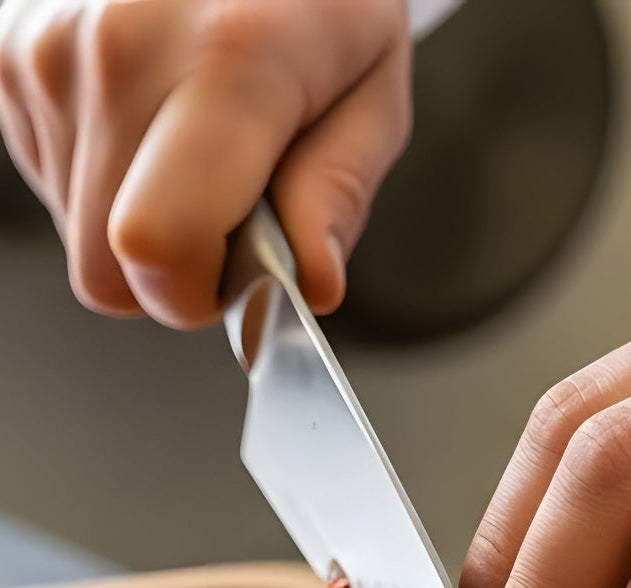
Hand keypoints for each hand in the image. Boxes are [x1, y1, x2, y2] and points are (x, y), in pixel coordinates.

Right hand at [0, 0, 409, 324]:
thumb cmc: (319, 3)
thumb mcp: (372, 95)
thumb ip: (337, 194)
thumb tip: (311, 282)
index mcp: (227, 61)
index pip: (159, 246)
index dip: (201, 294)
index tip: (244, 274)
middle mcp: (118, 47)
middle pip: (108, 265)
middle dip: (177, 271)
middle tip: (232, 211)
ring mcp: (48, 44)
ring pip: (79, 233)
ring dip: (143, 220)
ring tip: (195, 145)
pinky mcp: (8, 49)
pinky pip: (51, 182)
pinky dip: (106, 178)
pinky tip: (150, 121)